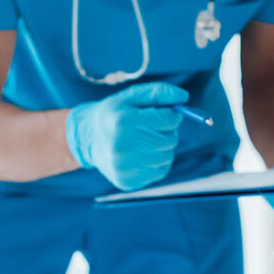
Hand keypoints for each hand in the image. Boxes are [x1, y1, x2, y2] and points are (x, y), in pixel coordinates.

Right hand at [66, 81, 189, 190]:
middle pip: (169, 140)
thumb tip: (184, 97)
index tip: (163, 114)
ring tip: (146, 140)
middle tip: (153, 128)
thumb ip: (159, 92)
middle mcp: (122, 146)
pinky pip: (159, 171)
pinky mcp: (126, 181)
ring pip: (167, 157)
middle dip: (168, 132)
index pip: (169, 120)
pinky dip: (157, 162)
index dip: (171, 115)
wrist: (88, 138)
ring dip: (163, 147)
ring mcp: (123, 167)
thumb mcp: (132, 96)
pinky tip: (142, 154)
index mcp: (124, 121)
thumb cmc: (116, 113)